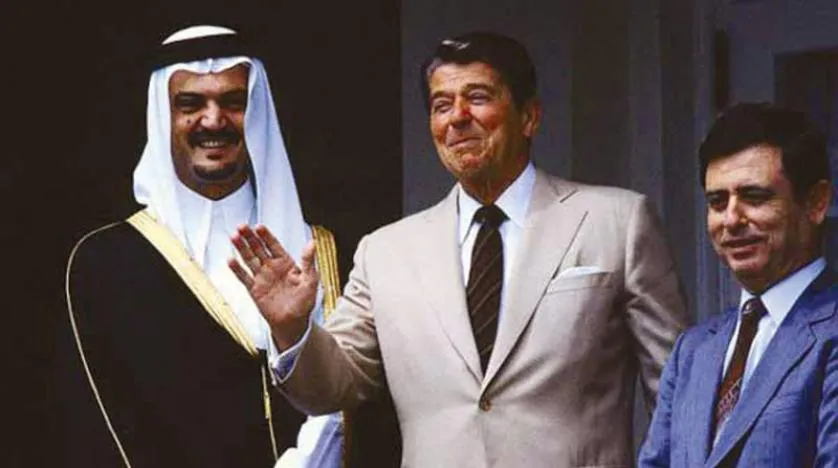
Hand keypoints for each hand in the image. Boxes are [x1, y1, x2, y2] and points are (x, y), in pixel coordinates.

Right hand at [229, 224, 317, 348]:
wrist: (294, 322)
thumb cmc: (304, 302)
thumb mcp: (310, 280)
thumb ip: (308, 262)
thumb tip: (312, 243)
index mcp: (286, 262)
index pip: (274, 245)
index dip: (266, 236)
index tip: (259, 226)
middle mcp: (272, 267)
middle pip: (258, 248)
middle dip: (250, 237)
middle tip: (242, 226)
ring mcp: (262, 277)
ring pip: (249, 259)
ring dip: (241, 248)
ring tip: (234, 237)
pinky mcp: (254, 290)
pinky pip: (244, 277)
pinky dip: (237, 269)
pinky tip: (230, 260)